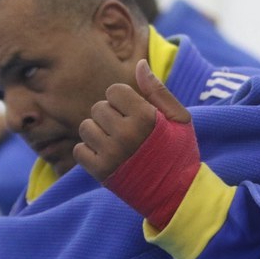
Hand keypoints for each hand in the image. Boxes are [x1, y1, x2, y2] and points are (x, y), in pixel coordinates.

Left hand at [74, 59, 190, 181]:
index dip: (124, 100)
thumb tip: (139, 63)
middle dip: (110, 116)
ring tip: (116, 144)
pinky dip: (90, 152)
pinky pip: (79, 150)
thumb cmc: (179, 152)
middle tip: (127, 131)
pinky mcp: (100, 172)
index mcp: (145, 117)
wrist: (176, 195)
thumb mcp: (180, 119)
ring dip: (98, 133)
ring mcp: (111, 154)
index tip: (135, 115)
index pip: (114, 91)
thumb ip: (158, 90)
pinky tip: (108, 157)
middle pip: (98, 108)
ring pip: (85, 127)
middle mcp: (126, 134)